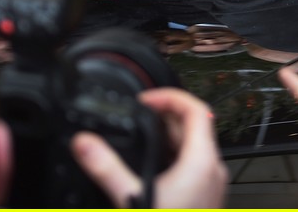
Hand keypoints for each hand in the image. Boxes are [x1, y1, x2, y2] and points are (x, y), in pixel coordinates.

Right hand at [72, 87, 226, 208]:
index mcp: (202, 162)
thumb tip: (84, 143)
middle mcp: (213, 171)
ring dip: (169, 136)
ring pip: (194, 147)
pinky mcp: (205, 201)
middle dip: (164, 116)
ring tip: (140, 134)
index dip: (170, 96)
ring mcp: (211, 187)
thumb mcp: (131, 198)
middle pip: (195, 126)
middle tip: (138, 113)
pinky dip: (173, 157)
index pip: (195, 109)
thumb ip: (105, 168)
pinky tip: (150, 166)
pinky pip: (192, 167)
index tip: (145, 98)